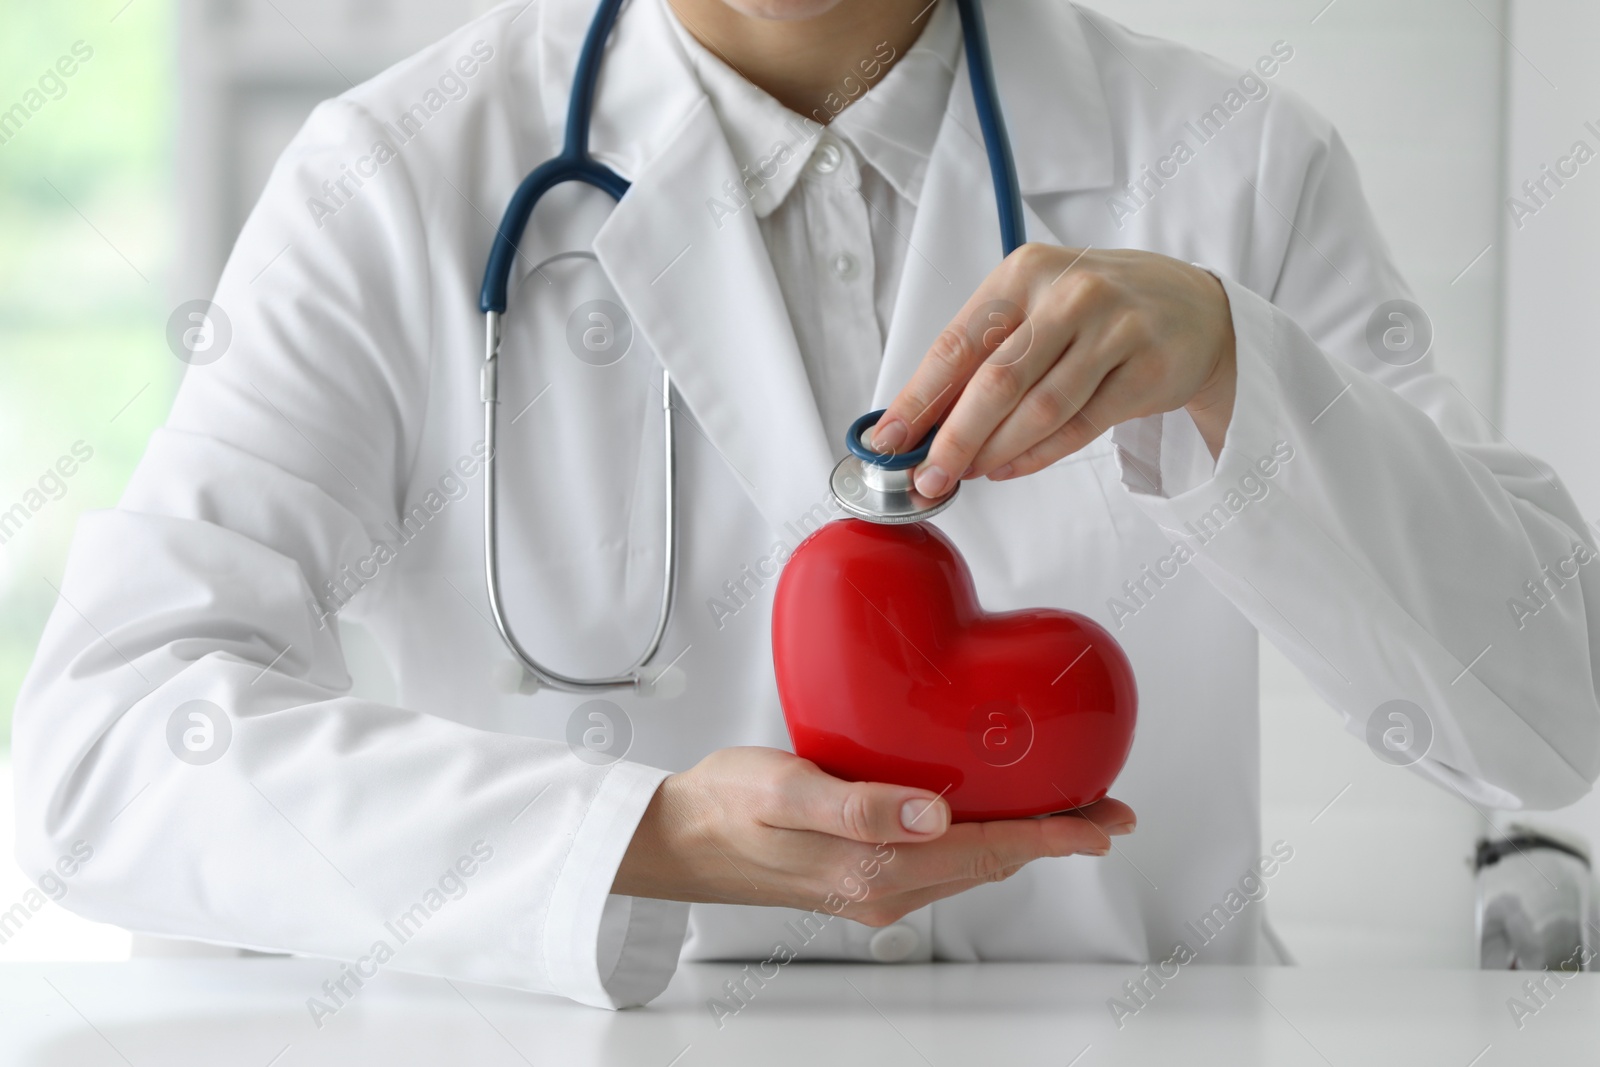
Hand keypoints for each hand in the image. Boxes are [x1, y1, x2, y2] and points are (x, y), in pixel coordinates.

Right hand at [613, 747, 1134, 925]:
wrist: (680, 838)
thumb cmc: (725, 806)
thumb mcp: (786, 790)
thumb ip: (858, 805)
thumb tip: (933, 812)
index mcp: (874, 867)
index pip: (988, 850)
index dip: (1054, 835)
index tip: (1103, 821)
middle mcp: (884, 887)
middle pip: (991, 861)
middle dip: (1053, 837)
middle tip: (1103, 812)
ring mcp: (875, 887)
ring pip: (970, 862)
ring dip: (1020, 838)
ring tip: (1059, 809)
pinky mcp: (863, 874)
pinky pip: (941, 858)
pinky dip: (979, 836)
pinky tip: (982, 811)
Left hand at [869, 245, 1237, 491]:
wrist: (1194, 308)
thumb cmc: (1096, 311)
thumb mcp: (1035, 307)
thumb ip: (982, 355)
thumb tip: (918, 418)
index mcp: (1025, 271)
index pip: (958, 343)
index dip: (918, 398)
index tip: (888, 440)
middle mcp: (1071, 293)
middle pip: (996, 381)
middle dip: (953, 438)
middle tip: (927, 476)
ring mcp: (1115, 330)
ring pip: (1039, 410)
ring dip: (994, 452)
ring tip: (967, 473)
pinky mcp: (1148, 369)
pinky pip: (1080, 428)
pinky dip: (1037, 456)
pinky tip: (1009, 469)